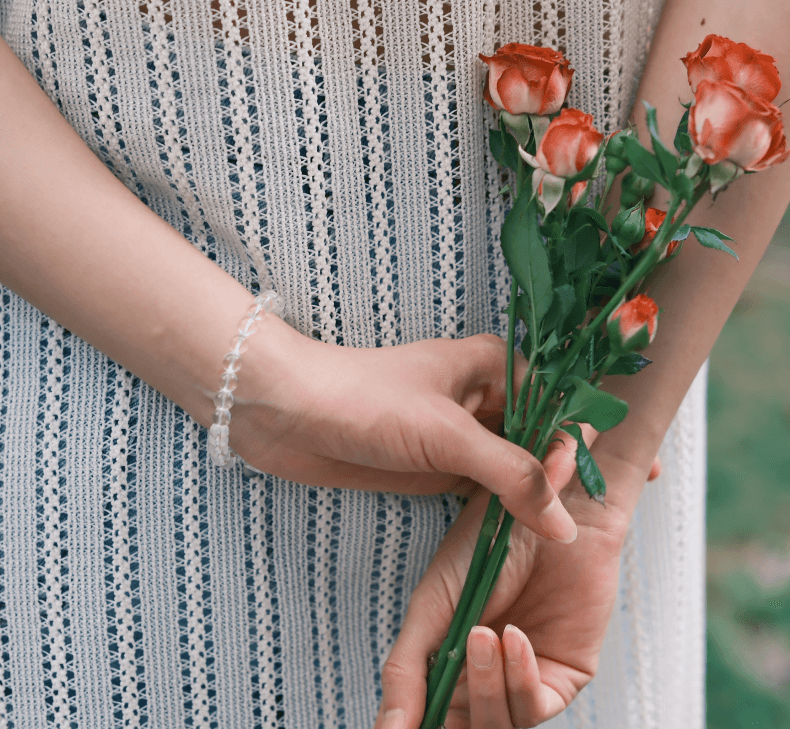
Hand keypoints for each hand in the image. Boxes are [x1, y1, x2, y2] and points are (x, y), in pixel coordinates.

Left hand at [229, 320, 577, 541]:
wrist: (287, 414)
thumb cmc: (365, 403)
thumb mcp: (446, 435)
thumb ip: (511, 476)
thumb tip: (565, 525)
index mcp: (495, 365)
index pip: (561, 404)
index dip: (585, 443)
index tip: (613, 484)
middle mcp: (485, 396)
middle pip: (543, 437)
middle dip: (570, 472)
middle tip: (603, 517)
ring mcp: (462, 434)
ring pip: (516, 466)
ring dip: (539, 494)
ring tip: (578, 534)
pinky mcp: (440, 465)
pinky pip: (486, 489)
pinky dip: (506, 509)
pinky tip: (530, 535)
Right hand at [373, 436, 636, 728]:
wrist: (547, 509)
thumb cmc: (485, 543)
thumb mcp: (431, 602)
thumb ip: (406, 668)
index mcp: (447, 661)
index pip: (429, 717)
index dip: (413, 727)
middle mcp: (484, 677)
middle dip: (461, 702)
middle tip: (467, 642)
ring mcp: (523, 679)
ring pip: (500, 725)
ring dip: (489, 687)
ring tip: (484, 632)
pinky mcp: (562, 675)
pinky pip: (536, 705)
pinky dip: (520, 678)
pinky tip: (514, 636)